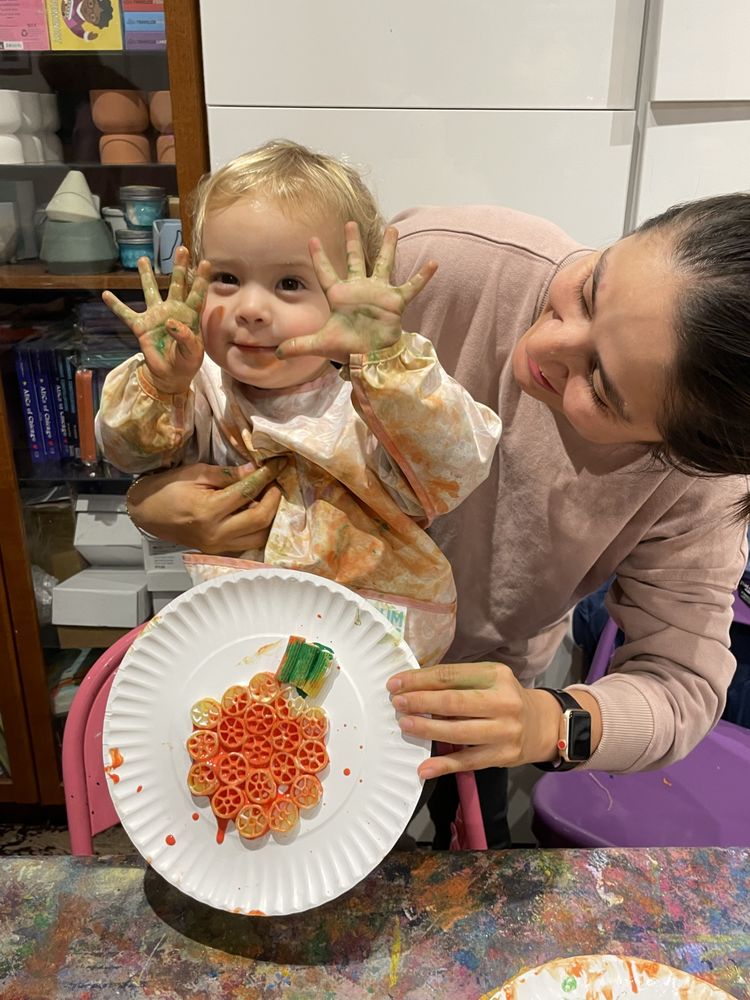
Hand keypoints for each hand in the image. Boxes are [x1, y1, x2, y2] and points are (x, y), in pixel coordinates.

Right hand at [102, 246, 210, 394]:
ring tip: (142, 259)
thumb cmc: (186, 363)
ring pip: (150, 291)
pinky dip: (116, 305)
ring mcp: (156, 316)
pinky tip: (106, 294)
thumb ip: (185, 338)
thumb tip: (171, 322)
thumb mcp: (192, 354)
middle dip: (179, 268)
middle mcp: (173, 311)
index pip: (197, 295)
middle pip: (176, 285)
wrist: (171, 375)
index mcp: (190, 317)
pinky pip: (126, 314)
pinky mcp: (141, 326)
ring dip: (146, 275)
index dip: (201, 280)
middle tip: (181, 249)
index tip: (205, 262)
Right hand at [126, 459, 285, 552]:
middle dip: (274, 498)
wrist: (147, 514)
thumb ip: (227, 474)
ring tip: (268, 496)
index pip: (247, 492)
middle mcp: (216, 533)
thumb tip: (254, 470)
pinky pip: (248, 542)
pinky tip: (258, 511)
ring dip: (270, 516)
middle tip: (275, 482)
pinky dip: (258, 528)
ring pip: (259, 536)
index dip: (266, 477)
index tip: (278, 465)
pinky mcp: (218, 550)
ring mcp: (217, 545)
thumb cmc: (167, 489)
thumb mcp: (195, 473)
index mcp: (208, 510)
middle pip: (260, 519)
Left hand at [276, 222, 436, 362]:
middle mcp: (359, 290)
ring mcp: (378, 294)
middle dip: (352, 242)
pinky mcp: (395, 302)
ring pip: (383, 265)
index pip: (325, 273)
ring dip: (388, 248)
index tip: (312, 239)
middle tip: (351, 223)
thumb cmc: (347, 349)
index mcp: (339, 296)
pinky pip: (411, 287)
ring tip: (393, 229)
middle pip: (354, 261)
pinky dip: (422, 277)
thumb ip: (298, 345)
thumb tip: (276, 353)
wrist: (370, 358)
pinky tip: (434, 264)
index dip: (319, 257)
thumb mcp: (320, 345)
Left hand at [386, 662, 564, 778]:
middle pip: (453, 702)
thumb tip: (414, 687)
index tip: (395, 684)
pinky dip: (443, 766)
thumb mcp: (489, 680)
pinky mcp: (504, 755)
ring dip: (427, 729)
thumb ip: (459, 683)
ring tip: (405, 724)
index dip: (419, 680)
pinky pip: (468, 762)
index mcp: (496, 675)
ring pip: (458, 732)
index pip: (451, 675)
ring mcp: (505, 731)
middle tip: (397, 704)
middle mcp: (503, 701)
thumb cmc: (505, 698)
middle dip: (420, 702)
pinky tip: (423, 768)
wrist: (542, 725)